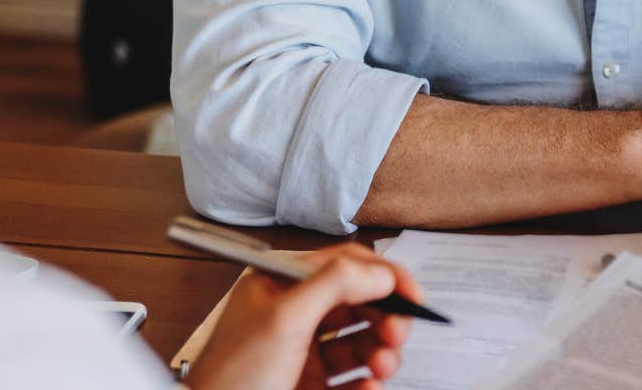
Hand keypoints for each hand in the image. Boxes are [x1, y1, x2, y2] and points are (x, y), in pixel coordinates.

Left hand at [186, 244, 419, 389]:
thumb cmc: (229, 378)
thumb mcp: (283, 319)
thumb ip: (334, 284)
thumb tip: (378, 271)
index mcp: (282, 284)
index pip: (344, 264)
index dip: (383, 274)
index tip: (411, 292)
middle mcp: (294, 314)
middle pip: (359, 303)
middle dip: (386, 317)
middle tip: (398, 333)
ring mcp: (302, 351)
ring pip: (361, 342)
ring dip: (382, 351)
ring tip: (384, 365)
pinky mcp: (309, 384)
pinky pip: (353, 379)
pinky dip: (368, 383)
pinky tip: (368, 387)